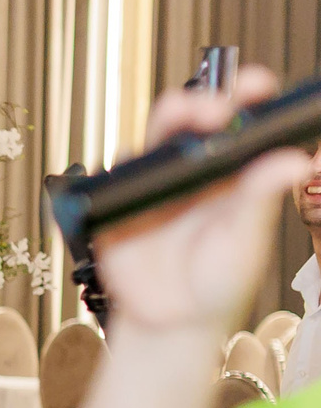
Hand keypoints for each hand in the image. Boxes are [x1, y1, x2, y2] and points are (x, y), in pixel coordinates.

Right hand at [95, 65, 312, 332]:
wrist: (174, 321)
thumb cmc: (219, 279)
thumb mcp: (245, 238)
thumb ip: (260, 197)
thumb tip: (293, 161)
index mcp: (230, 171)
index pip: (239, 121)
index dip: (246, 96)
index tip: (258, 86)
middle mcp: (190, 170)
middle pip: (192, 119)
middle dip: (201, 101)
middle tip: (215, 108)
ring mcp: (153, 184)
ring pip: (153, 139)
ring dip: (167, 120)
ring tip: (180, 117)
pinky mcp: (118, 204)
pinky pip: (115, 179)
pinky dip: (124, 171)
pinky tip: (139, 177)